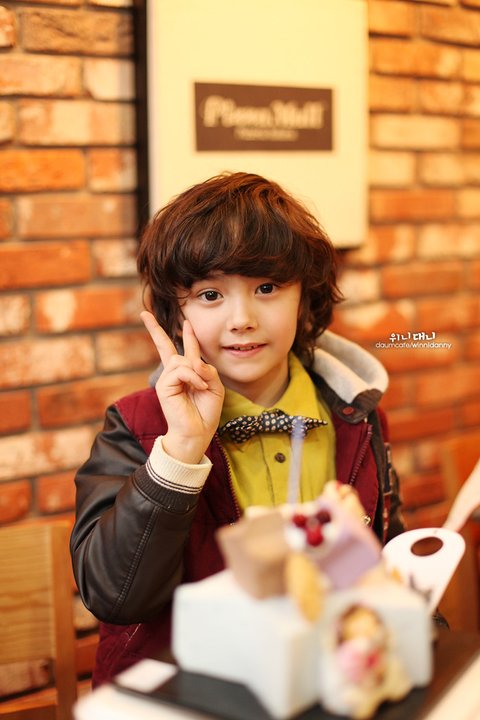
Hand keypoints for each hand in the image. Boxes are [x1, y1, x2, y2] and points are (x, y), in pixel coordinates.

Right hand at [141, 311, 224, 463]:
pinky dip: (193, 377)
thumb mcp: (214, 387)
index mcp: (186, 373)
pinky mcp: (163, 386)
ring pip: (182, 361)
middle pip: (166, 346)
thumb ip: (208, 370)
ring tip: (202, 387)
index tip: (183, 320)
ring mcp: (167, 379)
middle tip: (144, 314)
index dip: (184, 334)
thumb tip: (195, 362)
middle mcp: (174, 374)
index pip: (182, 349)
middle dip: (155, 330)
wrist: (196, 433)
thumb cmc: (205, 412)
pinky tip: (198, 387)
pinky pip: (181, 371)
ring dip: (196, 372)